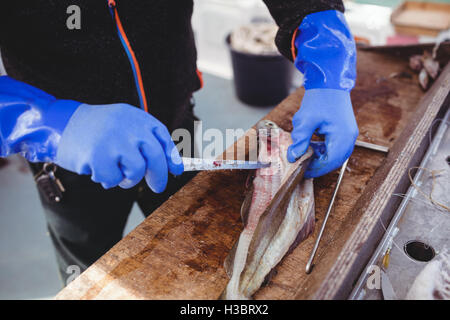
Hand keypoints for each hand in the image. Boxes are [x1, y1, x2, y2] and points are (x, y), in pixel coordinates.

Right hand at [56, 103, 182, 191]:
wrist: (60, 124)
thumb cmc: (96, 130)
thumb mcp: (123, 125)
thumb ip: (145, 140)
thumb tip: (172, 166)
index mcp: (137, 117)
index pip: (162, 138)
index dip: (172, 157)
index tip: (176, 171)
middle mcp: (129, 126)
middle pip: (155, 157)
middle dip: (159, 176)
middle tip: (158, 187)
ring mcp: (115, 140)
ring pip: (136, 171)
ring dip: (127, 178)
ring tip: (114, 170)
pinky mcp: (99, 155)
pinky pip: (114, 179)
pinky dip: (107, 180)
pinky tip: (97, 168)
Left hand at [287, 89, 357, 177]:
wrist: (330, 83)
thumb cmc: (319, 99)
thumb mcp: (305, 120)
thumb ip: (300, 139)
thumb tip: (293, 157)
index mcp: (342, 136)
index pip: (330, 162)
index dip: (314, 169)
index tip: (300, 171)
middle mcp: (349, 138)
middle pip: (333, 161)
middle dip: (316, 165)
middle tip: (300, 165)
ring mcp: (348, 135)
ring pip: (334, 156)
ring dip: (319, 157)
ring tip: (304, 153)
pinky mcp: (344, 132)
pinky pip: (334, 148)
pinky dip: (322, 150)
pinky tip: (310, 145)